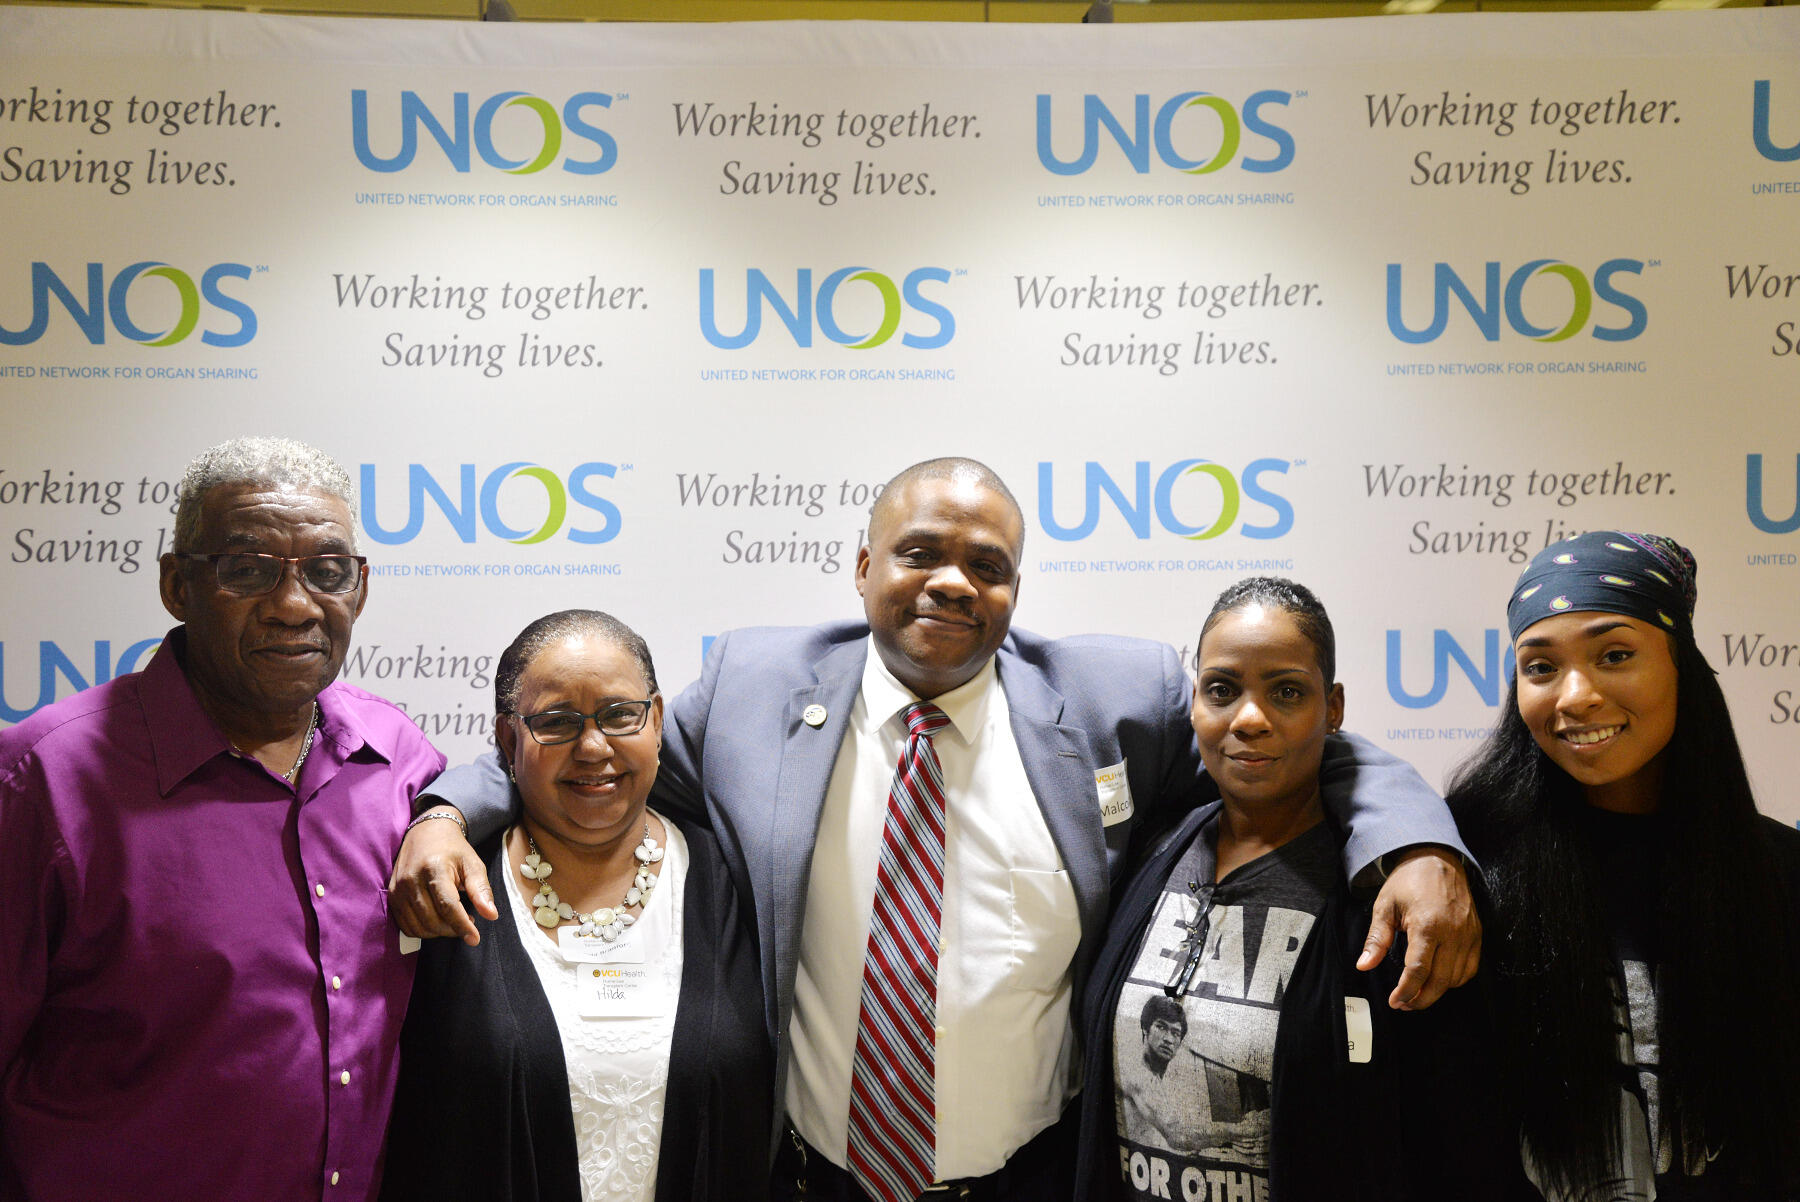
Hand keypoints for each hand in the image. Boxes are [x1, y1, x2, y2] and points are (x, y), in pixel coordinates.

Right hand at [387, 809, 496, 945]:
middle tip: (468, 922)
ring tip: (454, 921)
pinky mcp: (391, 896)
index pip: (447, 906)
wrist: (426, 833)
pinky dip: (423, 930)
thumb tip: (491, 915)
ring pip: (418, 927)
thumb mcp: (473, 864)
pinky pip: (406, 926)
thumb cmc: (453, 850)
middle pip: (432, 920)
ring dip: (438, 932)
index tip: (475, 938)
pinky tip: (437, 920)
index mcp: (433, 868)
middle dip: (452, 929)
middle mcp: (411, 879)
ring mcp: (398, 889)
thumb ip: (481, 890)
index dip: (462, 925)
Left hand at [1356, 846, 1480, 1010]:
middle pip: (1440, 981)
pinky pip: (1470, 968)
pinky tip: (1438, 981)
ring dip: (1437, 992)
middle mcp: (1452, 933)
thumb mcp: (1385, 905)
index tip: (1394, 1002)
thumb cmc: (1408, 881)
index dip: (1406, 991)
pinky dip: (1455, 980)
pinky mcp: (1477, 935)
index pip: (1418, 970)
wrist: (1437, 859)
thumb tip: (1364, 965)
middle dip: (1421, 999)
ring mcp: (1468, 935)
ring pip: (1457, 978)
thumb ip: (1376, 938)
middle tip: (1404, 1004)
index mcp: (1427, 925)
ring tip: (1417, 994)